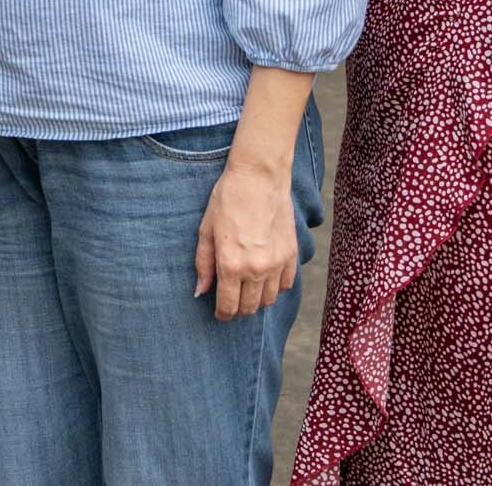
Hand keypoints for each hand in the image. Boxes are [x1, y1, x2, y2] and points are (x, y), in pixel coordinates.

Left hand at [195, 162, 298, 320]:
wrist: (259, 177)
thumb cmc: (227, 200)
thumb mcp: (206, 230)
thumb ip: (203, 264)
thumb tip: (200, 291)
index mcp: (230, 264)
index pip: (228, 306)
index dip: (222, 314)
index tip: (220, 313)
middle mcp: (256, 269)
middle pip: (249, 307)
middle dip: (238, 309)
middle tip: (231, 299)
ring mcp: (277, 263)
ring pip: (269, 300)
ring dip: (257, 300)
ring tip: (247, 289)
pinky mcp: (291, 255)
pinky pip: (286, 285)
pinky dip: (275, 287)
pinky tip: (265, 277)